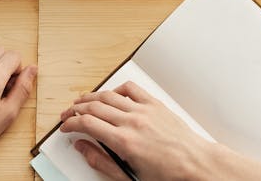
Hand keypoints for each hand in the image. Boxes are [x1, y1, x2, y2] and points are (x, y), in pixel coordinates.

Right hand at [59, 81, 260, 180]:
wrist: (195, 166)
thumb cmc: (167, 175)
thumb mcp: (129, 177)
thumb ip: (102, 161)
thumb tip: (83, 147)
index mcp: (124, 141)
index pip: (86, 123)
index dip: (70, 123)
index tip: (64, 127)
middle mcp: (132, 122)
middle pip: (93, 107)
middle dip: (74, 109)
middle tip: (67, 115)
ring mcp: (144, 110)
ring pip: (108, 95)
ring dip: (90, 97)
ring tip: (80, 102)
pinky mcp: (155, 105)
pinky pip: (130, 89)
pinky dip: (116, 89)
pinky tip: (110, 96)